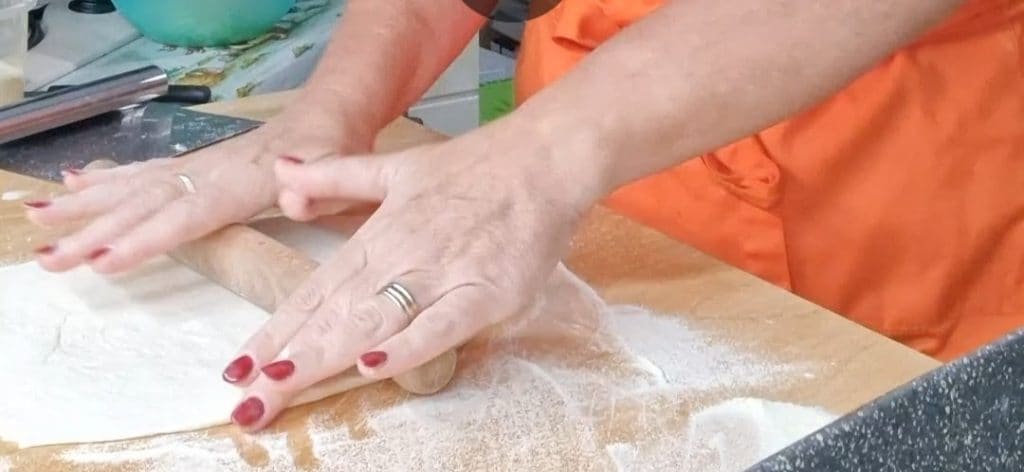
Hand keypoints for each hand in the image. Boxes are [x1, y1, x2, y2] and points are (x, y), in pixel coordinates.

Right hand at [24, 98, 373, 273]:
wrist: (327, 116)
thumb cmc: (334, 150)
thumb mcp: (340, 170)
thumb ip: (317, 190)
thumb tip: (294, 200)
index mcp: (241, 181)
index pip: (187, 214)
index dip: (146, 238)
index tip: (105, 259)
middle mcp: (208, 172)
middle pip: (144, 203)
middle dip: (93, 232)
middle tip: (49, 258)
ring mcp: (195, 167)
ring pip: (131, 187)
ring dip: (82, 205)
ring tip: (36, 220)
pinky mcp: (192, 166)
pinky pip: (140, 173)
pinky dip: (103, 180)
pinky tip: (69, 184)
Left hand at [222, 122, 603, 429]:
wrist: (542, 158)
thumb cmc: (472, 168)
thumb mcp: (394, 167)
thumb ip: (334, 177)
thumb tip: (282, 171)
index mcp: (376, 234)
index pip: (314, 291)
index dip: (274, 332)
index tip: (238, 370)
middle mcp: (401, 255)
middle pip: (332, 316)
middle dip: (285, 364)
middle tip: (246, 407)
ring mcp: (443, 274)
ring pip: (374, 320)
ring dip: (326, 356)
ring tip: (281, 389)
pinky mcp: (486, 290)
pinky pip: (443, 323)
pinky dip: (410, 343)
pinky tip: (374, 365)